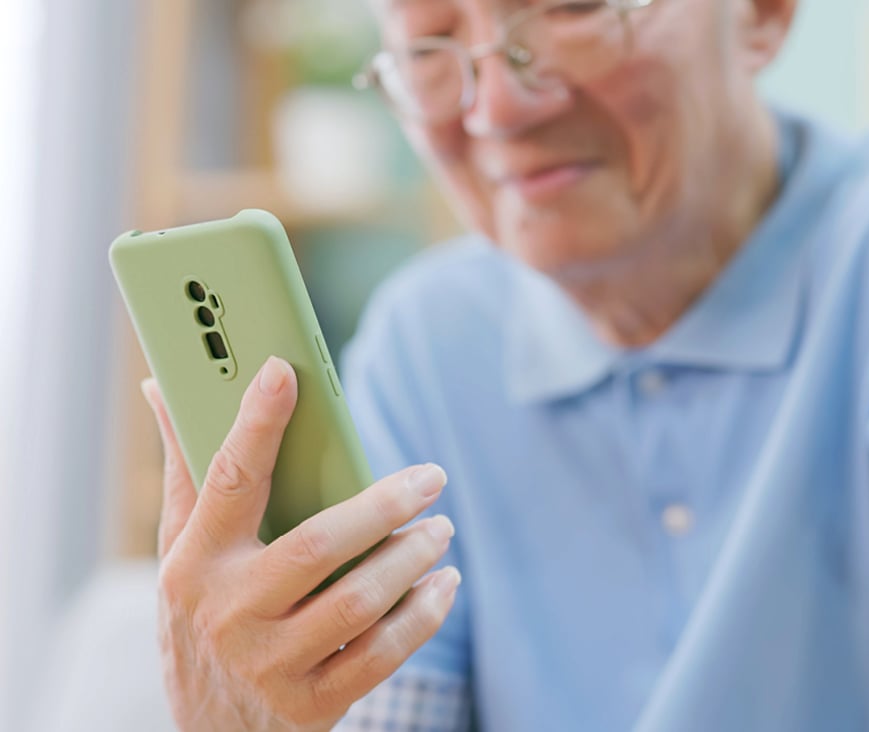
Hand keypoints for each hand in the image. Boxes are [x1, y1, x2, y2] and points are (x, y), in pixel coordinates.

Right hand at [142, 356, 459, 731]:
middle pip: (317, 546)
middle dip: (383, 506)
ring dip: (412, 558)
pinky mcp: (312, 704)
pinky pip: (383, 654)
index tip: (284, 370)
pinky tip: (443, 583)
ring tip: (441, 529)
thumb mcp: (181, 553)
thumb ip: (186, 472)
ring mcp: (271, 664)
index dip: (255, 425)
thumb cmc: (203, 619)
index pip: (227, 482)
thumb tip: (163, 384)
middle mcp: (229, 614)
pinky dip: (424, 614)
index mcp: (196, 564)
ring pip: (359, 602)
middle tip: (431, 478)